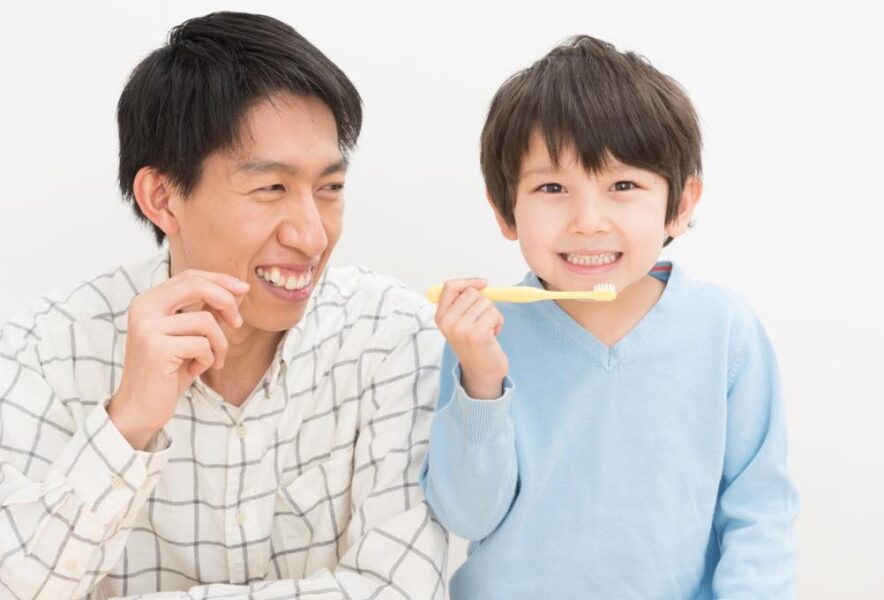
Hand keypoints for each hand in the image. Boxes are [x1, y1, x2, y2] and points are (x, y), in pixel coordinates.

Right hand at [107, 270, 248, 449]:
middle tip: (238, 323)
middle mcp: (143, 309)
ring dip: (219, 344)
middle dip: (226, 301)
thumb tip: (238, 289)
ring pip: (206, 321)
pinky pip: (202, 345)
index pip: (190, 277)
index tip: (242, 289)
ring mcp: (147, 328)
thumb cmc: (168, 371)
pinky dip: (208, 359)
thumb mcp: (190, 336)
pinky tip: (195, 371)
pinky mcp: (156, 348)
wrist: (140, 408)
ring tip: (211, 361)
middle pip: (196, 286)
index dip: (220, 280)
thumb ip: (208, 310)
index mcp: (148, 301)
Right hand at [434, 278, 507, 399]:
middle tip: (482, 320)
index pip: (450, 286)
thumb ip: (463, 303)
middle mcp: (448, 322)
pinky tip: (494, 334)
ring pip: (486, 303)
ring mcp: (461, 328)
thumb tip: (481, 284)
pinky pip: (494, 313)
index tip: (483, 284)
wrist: (481, 372)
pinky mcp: (477, 334)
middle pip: (472, 293)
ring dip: (493, 314)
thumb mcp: (460, 322)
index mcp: (441, 317)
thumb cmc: (474, 345)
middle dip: (484, 303)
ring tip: (488, 329)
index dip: (468, 282)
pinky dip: (499, 322)